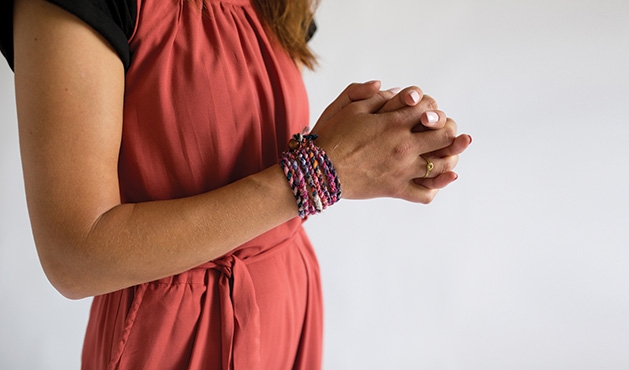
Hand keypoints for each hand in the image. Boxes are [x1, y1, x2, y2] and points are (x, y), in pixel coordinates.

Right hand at [311, 83, 470, 203]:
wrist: (318, 170)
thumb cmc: (330, 136)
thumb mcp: (347, 107)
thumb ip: (369, 93)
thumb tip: (388, 86)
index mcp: (393, 122)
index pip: (428, 108)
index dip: (431, 106)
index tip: (423, 110)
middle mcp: (403, 145)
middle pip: (444, 135)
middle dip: (447, 129)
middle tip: (443, 130)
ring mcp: (402, 169)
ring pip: (441, 164)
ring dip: (450, 156)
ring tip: (450, 152)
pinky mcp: (395, 189)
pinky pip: (424, 194)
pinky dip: (436, 187)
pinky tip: (440, 180)